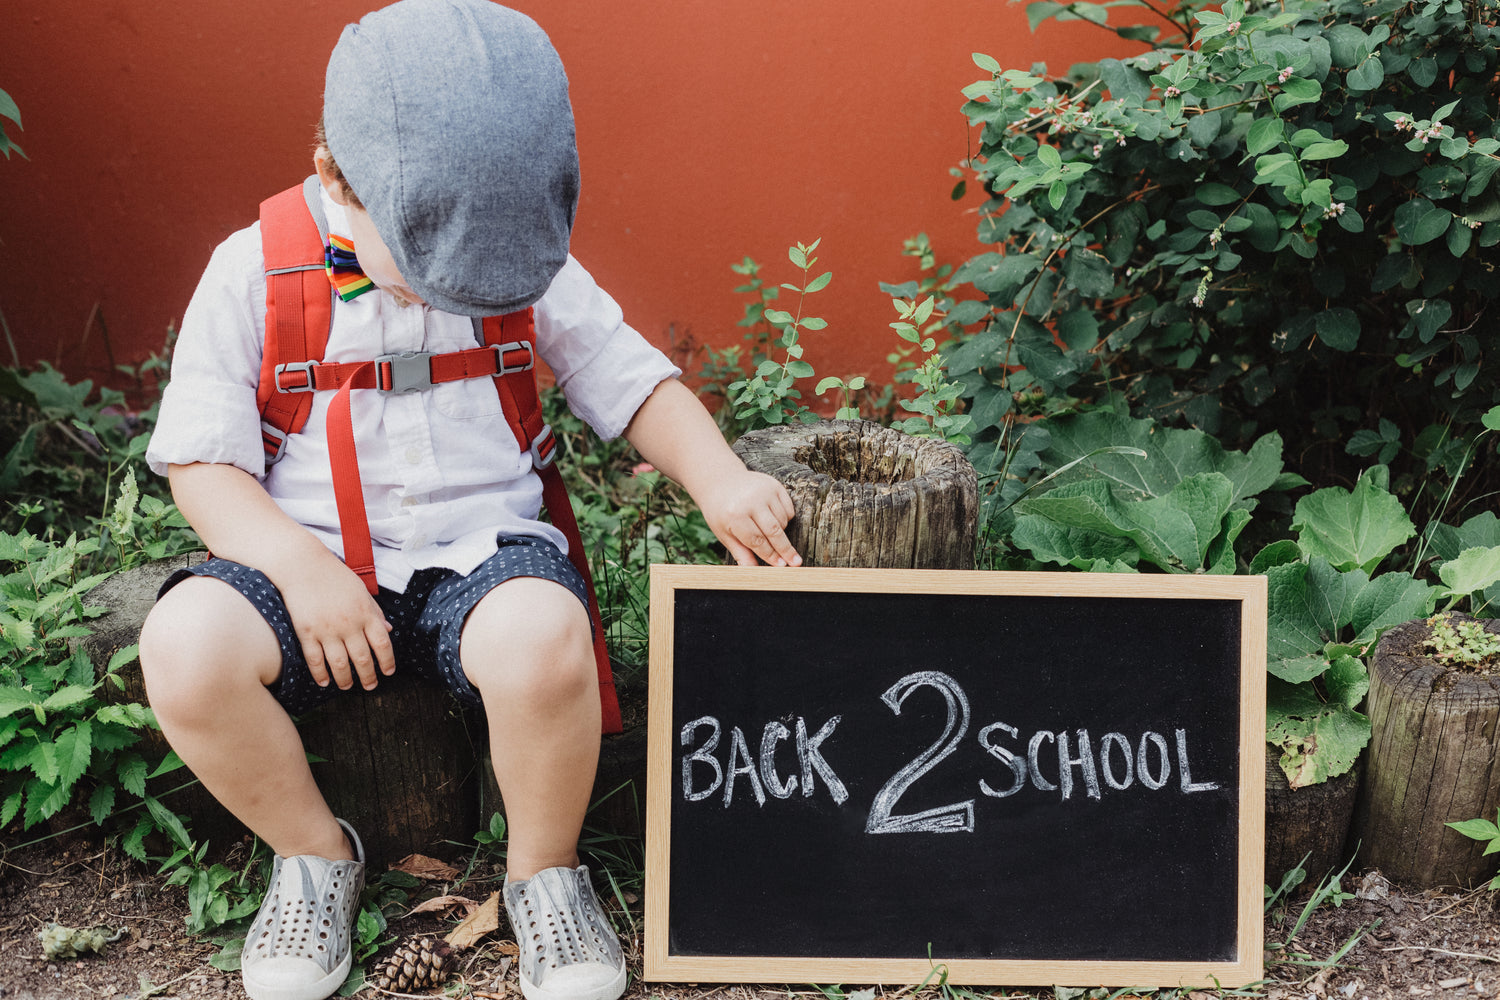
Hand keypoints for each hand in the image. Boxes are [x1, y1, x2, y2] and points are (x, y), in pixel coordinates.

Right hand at [277, 551, 394, 690]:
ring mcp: (327, 630)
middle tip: (370, 686)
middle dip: (368, 677)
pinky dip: (320, 674)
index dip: (388, 662)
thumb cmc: (335, 576)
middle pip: (363, 659)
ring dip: (345, 680)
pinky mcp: (306, 632)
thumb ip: (375, 612)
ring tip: (348, 687)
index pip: (383, 644)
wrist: (303, 565)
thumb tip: (388, 631)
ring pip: (340, 664)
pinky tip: (324, 682)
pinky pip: (314, 660)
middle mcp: (349, 624)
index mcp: (365, 613)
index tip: (388, 672)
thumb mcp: (361, 591)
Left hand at [697, 469, 801, 566]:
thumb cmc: (721, 510)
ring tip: (768, 530)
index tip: (781, 566)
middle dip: (785, 549)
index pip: (757, 541)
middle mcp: (751, 501)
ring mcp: (764, 491)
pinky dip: (785, 518)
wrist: (721, 480)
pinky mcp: (774, 485)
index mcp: (735, 515)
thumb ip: (740, 551)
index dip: (770, 555)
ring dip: (781, 532)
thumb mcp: (724, 532)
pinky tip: (773, 517)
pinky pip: (788, 509)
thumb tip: (753, 570)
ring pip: (783, 521)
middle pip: (774, 531)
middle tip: (796, 562)